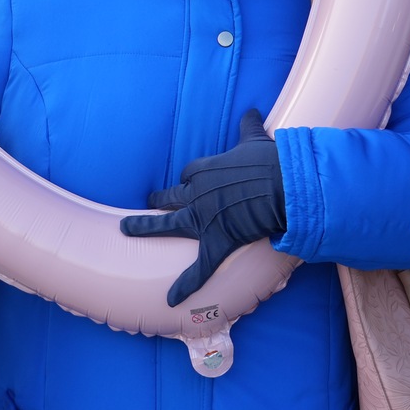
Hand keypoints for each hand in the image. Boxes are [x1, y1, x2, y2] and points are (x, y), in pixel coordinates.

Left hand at [120, 108, 286, 306]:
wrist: (283, 186)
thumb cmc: (270, 161)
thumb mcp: (256, 139)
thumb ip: (248, 127)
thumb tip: (251, 110)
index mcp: (204, 169)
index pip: (190, 174)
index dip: (192, 180)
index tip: (194, 183)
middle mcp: (197, 193)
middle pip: (172, 197)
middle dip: (160, 200)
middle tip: (150, 202)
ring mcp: (203, 219)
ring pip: (168, 224)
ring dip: (145, 227)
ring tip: (126, 228)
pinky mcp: (216, 242)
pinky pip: (199, 269)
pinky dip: (185, 284)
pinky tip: (170, 299)